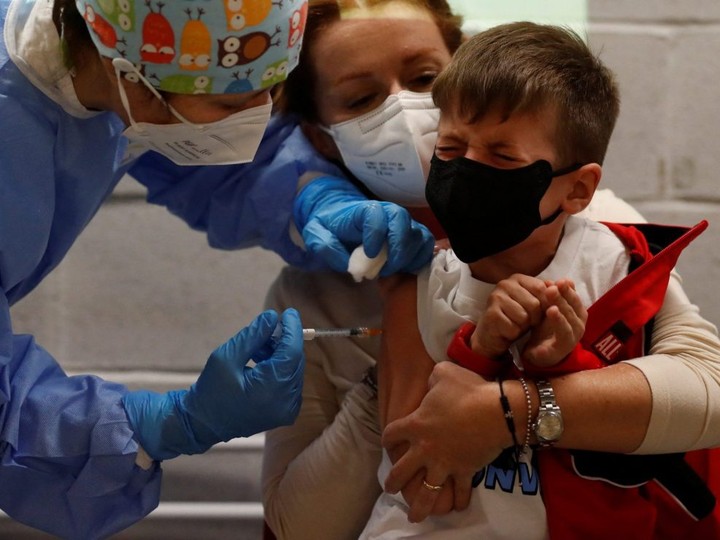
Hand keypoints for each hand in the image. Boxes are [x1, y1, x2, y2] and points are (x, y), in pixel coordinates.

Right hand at [123, 309, 303, 460]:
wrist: (203, 424)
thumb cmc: (211, 390)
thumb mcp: (226, 356)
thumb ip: (253, 335)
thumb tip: (274, 316)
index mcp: (271, 390)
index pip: (292, 353)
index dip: (293, 329)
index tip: (289, 312)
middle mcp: (286, 403)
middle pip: (294, 360)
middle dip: (283, 341)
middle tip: (265, 329)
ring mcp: (288, 410)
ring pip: (293, 369)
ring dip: (280, 354)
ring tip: (256, 349)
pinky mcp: (286, 411)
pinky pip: (289, 381)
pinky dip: (279, 368)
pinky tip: (261, 362)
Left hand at [294, 176, 433, 275]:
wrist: (342, 220)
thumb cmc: (331, 227)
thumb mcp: (316, 233)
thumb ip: (323, 245)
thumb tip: (345, 264)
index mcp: (364, 209)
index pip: (376, 215)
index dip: (375, 234)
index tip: (368, 254)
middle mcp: (388, 212)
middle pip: (403, 221)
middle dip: (397, 249)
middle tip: (384, 270)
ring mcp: (403, 223)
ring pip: (418, 234)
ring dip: (408, 257)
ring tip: (390, 271)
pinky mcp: (413, 234)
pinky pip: (427, 245)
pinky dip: (419, 259)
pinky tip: (404, 269)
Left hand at [382, 362, 505, 522]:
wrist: (497, 411)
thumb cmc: (468, 390)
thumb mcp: (443, 373)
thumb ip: (432, 379)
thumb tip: (432, 382)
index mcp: (416, 425)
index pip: (391, 434)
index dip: (387, 438)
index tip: (388, 441)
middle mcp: (425, 448)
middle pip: (401, 471)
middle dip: (393, 482)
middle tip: (390, 488)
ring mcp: (444, 463)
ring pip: (426, 492)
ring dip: (419, 506)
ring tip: (414, 516)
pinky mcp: (464, 471)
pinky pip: (460, 491)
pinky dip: (459, 500)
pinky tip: (457, 507)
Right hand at [471, 274, 547, 356]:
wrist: (492, 334)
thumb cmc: (516, 317)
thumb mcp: (534, 304)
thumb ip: (548, 294)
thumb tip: (568, 283)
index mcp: (517, 279)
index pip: (541, 288)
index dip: (545, 305)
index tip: (539, 312)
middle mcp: (505, 284)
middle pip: (534, 304)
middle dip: (534, 318)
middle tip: (525, 321)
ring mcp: (496, 298)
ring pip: (524, 317)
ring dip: (523, 327)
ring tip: (515, 324)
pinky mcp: (491, 314)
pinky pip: (513, 328)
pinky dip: (513, 334)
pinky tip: (506, 330)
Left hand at [523, 279, 586, 366]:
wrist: (538, 355)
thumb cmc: (546, 330)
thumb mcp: (549, 310)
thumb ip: (553, 296)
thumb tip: (553, 281)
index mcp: (577, 315)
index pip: (575, 299)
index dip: (568, 289)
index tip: (558, 280)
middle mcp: (578, 326)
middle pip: (573, 308)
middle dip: (564, 296)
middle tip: (553, 286)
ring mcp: (572, 338)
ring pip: (569, 322)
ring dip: (561, 310)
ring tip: (551, 302)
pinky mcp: (562, 349)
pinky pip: (562, 336)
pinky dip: (558, 324)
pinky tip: (551, 314)